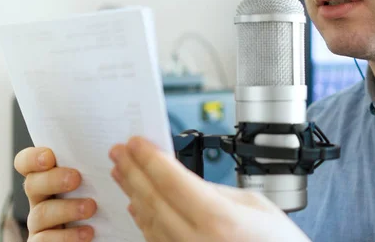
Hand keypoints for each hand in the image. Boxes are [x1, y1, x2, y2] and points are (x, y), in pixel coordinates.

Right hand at [14, 147, 96, 240]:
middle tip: (76, 178)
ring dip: (66, 209)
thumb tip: (117, 145)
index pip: (26, 162)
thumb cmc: (103, 199)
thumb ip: (95, 164)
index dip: (32, 158)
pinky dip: (66, 236)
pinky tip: (88, 232)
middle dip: (53, 179)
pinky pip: (45, 240)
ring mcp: (39, 223)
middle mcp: (40, 198)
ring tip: (91, 207)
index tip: (49, 157)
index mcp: (49, 177)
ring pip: (40, 213)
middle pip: (32, 184)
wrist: (105, 231)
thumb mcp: (97, 180)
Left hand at [109, 137, 311, 241]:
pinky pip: (155, 240)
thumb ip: (216, 190)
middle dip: (133, 171)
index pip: (172, 181)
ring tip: (122, 171)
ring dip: (133, 192)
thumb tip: (185, 179)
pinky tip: (137, 205)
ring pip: (148, 221)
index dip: (150, 158)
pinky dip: (143, 219)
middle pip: (153, 199)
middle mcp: (197, 241)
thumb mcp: (255, 204)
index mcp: (220, 220)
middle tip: (119, 151)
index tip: (136, 142)